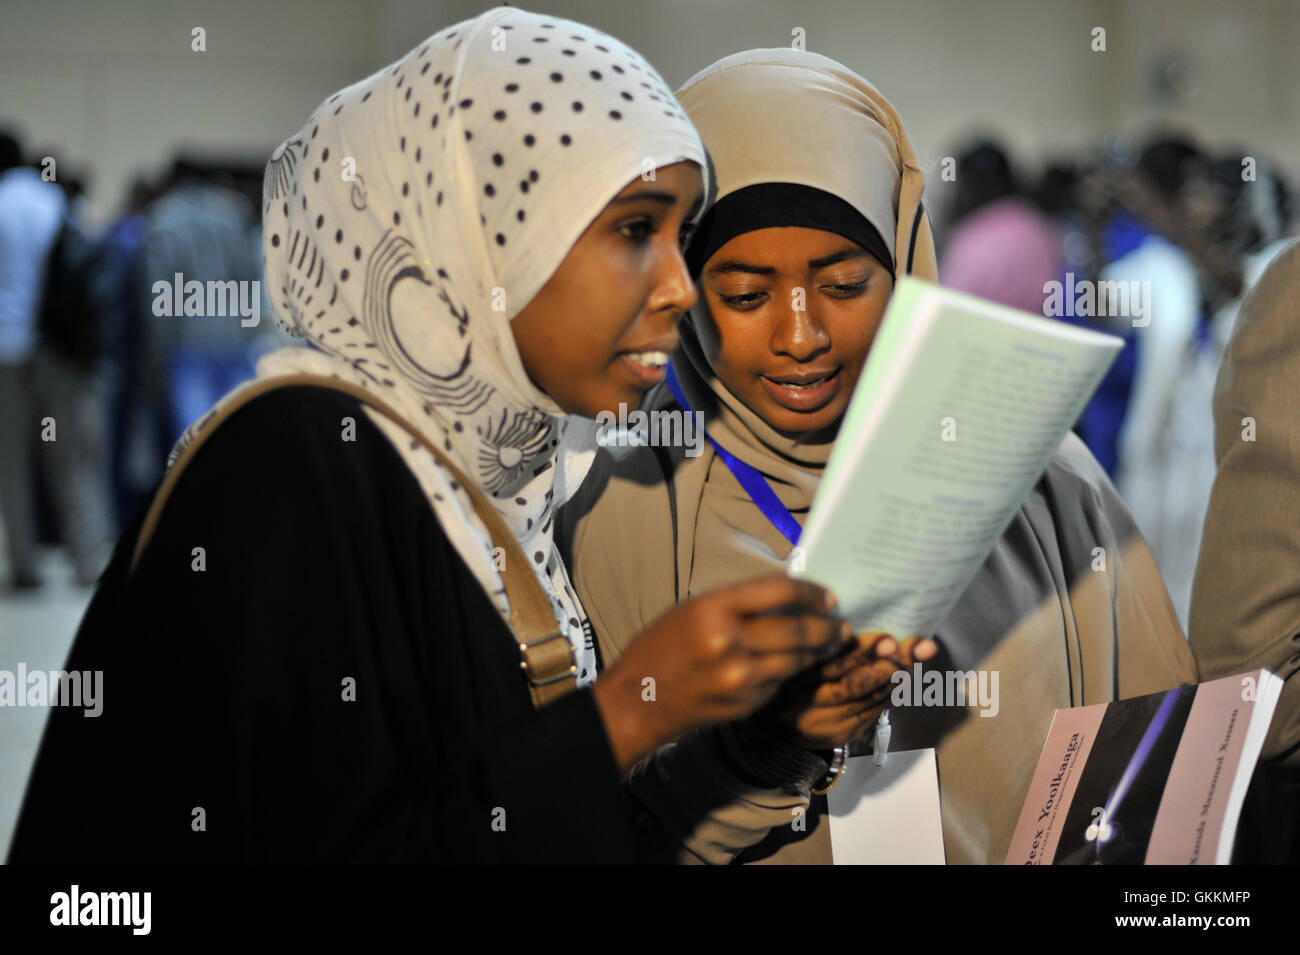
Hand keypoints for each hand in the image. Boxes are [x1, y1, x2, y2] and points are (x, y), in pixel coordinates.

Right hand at [593, 575, 849, 773]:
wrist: (637, 700)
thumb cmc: (659, 649)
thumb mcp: (692, 610)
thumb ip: (737, 604)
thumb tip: (784, 599)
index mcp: (714, 608)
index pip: (779, 591)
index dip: (811, 593)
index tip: (829, 596)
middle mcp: (730, 640)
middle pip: (798, 629)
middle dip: (827, 628)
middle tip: (841, 626)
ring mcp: (740, 676)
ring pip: (796, 660)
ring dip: (817, 652)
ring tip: (829, 644)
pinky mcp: (745, 702)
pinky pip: (779, 683)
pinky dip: (790, 674)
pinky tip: (795, 667)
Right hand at [752, 632, 938, 750]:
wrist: (779, 733)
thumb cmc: (792, 684)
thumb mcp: (799, 662)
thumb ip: (824, 647)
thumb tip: (861, 626)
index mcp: (797, 680)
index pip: (834, 665)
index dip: (863, 651)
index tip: (888, 638)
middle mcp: (813, 705)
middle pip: (858, 684)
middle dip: (891, 664)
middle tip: (917, 647)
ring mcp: (832, 724)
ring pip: (872, 699)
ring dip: (900, 677)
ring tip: (920, 656)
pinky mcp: (846, 736)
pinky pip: (875, 711)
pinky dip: (892, 692)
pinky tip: (906, 676)